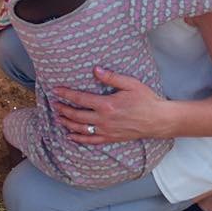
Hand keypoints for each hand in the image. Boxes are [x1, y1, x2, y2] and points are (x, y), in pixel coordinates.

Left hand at [52, 67, 167, 144]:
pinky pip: (91, 140)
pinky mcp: (111, 138)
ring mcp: (106, 131)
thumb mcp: (130, 84)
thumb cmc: (146, 100)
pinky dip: (79, 138)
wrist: (157, 120)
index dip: (66, 94)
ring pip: (81, 128)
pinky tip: (71, 136)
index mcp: (106, 105)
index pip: (80, 99)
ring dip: (67, 123)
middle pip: (77, 115)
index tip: (56, 90)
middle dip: (63, 109)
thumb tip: (96, 70)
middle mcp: (103, 120)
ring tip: (58, 118)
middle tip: (53, 104)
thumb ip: (111, 77)